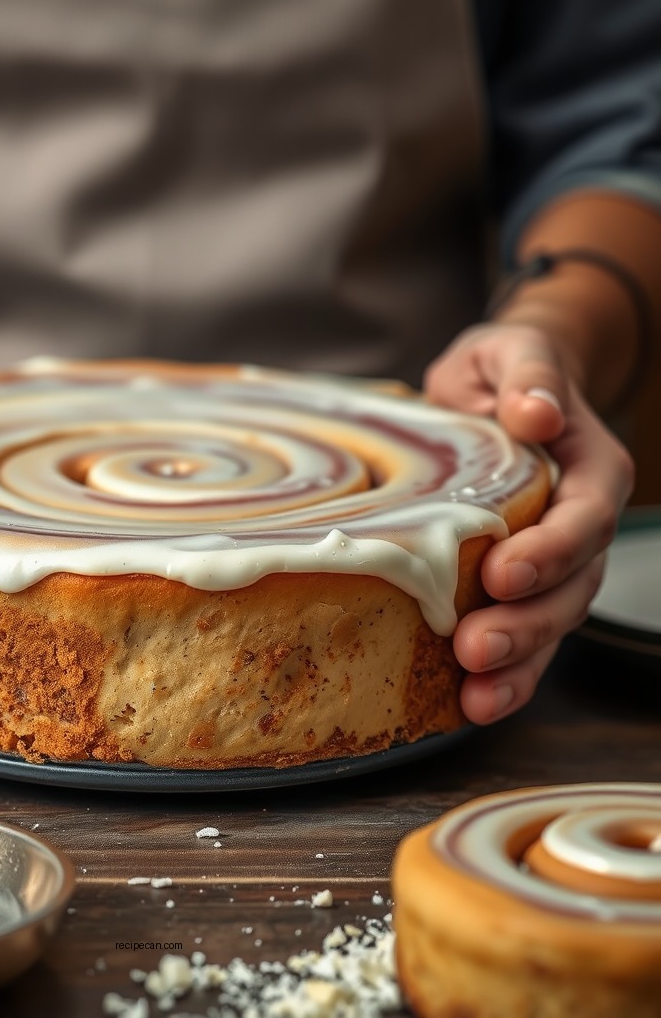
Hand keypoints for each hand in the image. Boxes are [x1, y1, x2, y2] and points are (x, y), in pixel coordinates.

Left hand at [424, 320, 634, 724]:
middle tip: (475, 649)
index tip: (502, 573)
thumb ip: (529, 375)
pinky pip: (525, 635)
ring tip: (475, 698)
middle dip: (528, 624)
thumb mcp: (512, 353)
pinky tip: (467, 705)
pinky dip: (506, 673)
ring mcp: (555, 563)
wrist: (502, 393)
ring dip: (519, 665)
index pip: (584, 519)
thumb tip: (538, 411)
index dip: (550, 550)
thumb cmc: (504, 371)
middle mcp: (581, 527)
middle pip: (572, 586)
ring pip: (553, 624)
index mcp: (590, 471)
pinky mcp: (522, 586)